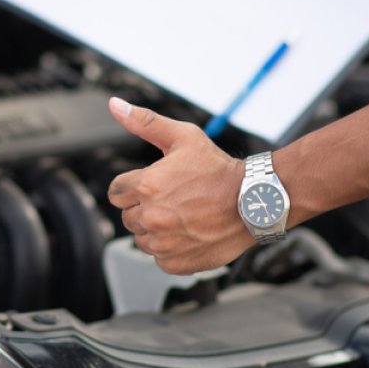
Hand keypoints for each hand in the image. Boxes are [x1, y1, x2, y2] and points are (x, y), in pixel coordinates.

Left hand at [106, 97, 253, 274]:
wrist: (254, 200)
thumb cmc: (219, 169)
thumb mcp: (183, 136)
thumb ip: (144, 122)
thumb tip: (115, 106)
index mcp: (146, 186)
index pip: (115, 193)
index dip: (134, 187)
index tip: (154, 185)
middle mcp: (151, 217)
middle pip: (128, 216)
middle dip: (145, 207)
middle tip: (174, 199)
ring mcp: (163, 243)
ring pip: (142, 239)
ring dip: (156, 229)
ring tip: (183, 216)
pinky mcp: (175, 262)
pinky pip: (159, 258)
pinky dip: (170, 249)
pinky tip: (189, 232)